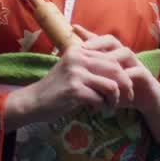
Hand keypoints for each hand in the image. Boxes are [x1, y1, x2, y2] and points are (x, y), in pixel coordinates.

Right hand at [4, 40, 133, 129]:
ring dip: (114, 99)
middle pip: (115, 69)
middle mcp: (78, 58)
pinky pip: (99, 99)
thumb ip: (91, 65)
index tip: (126, 86)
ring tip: (109, 106)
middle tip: (126, 98)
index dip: (123, 73)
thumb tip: (120, 69)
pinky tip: (94, 110)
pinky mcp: (74, 90)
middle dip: (125, 86)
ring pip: (111, 85)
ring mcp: (76, 73)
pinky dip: (100, 107)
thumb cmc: (56, 88)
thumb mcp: (73, 69)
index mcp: (79, 50)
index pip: (111, 57)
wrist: (33, 101)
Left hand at [71, 26, 159, 117]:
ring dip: (111, 58)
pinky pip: (136, 72)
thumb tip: (69, 71)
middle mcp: (125, 56)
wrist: (147, 101)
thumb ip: (90, 76)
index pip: (100, 40)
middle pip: (112, 41)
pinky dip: (125, 77)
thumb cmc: (122, 90)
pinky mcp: (145, 76)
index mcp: (114, 56)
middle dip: (98, 42)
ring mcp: (136, 64)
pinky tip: (114, 84)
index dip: (87, 34)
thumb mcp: (104, 83)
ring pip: (125, 53)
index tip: (73, 28)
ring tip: (98, 64)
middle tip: (84, 48)